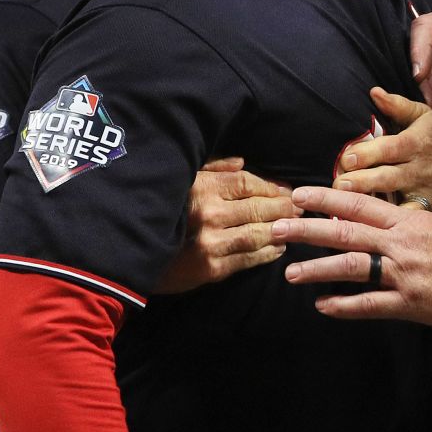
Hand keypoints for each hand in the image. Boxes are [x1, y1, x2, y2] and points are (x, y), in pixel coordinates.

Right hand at [155, 157, 298, 293]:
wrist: (131, 253)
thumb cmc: (161, 210)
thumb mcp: (182, 180)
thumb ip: (212, 168)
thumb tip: (242, 162)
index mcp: (202, 187)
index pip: (248, 183)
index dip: (272, 186)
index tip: (287, 189)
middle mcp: (209, 213)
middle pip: (259, 207)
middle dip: (284, 207)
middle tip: (299, 207)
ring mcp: (211, 243)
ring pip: (258, 234)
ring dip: (281, 230)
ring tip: (294, 226)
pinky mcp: (211, 269)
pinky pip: (248, 259)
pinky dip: (268, 253)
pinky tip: (278, 248)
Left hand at [273, 187, 431, 328]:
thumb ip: (405, 223)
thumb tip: (376, 221)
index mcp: (408, 219)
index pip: (358, 204)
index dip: (326, 199)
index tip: (299, 195)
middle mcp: (401, 243)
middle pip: (345, 233)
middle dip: (307, 230)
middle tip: (276, 228)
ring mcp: (403, 274)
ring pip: (351, 268)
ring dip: (316, 270)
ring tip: (290, 273)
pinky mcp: (410, 303)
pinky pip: (369, 304)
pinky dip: (343, 306)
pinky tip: (323, 306)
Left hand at [334, 89, 431, 218]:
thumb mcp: (426, 118)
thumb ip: (398, 106)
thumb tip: (373, 92)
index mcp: (414, 144)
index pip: (387, 148)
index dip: (365, 154)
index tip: (345, 159)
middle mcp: (417, 170)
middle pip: (386, 177)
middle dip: (361, 182)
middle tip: (338, 185)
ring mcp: (422, 194)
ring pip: (393, 202)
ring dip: (368, 207)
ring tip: (343, 211)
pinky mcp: (426, 213)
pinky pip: (405, 220)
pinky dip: (389, 227)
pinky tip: (368, 232)